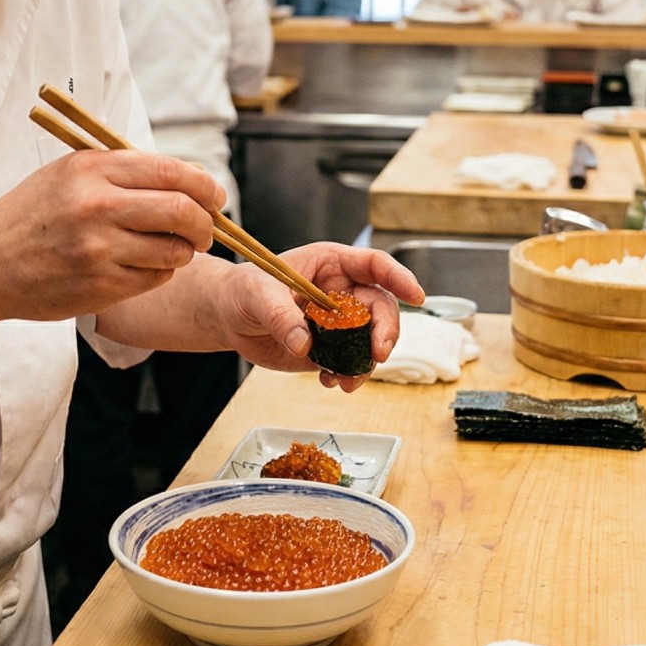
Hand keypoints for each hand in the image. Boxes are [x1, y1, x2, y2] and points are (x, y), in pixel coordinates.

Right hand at [0, 149, 224, 322]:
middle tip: (205, 229)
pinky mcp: (101, 286)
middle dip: (206, 223)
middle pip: (183, 211)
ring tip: (170, 248)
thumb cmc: (32, 216)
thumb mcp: (69, 174)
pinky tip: (143, 265)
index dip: (205, 186)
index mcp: (92, 169)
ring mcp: (100, 249)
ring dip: (184, 252)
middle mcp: (97, 206)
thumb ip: (123, 171)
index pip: (172, 171)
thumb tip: (189, 180)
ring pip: (175, 250)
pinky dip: (161, 272)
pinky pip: (156, 278)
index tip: (214, 197)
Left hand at [211, 243, 424, 391]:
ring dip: (367, 361)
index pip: (375, 265)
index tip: (416, 296)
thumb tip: (304, 342)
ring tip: (348, 380)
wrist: (228, 317)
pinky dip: (348, 375)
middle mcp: (342, 291)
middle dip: (386, 331)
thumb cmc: (242, 290)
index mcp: (331, 264)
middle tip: (378, 353)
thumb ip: (281, 315)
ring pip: (371, 339)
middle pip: (381, 307)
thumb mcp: (257, 294)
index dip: (399, 278)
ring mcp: (339, 322)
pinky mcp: (330, 348)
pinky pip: (351, 362)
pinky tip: (331, 381)